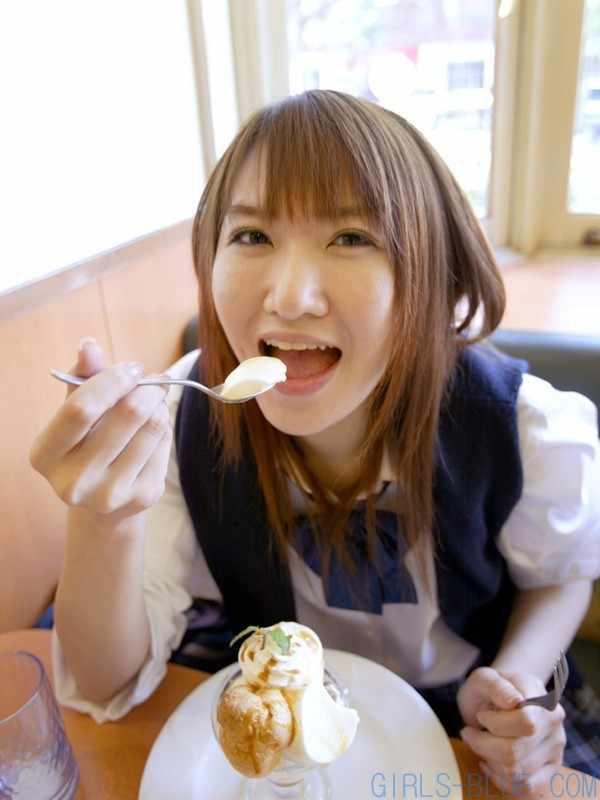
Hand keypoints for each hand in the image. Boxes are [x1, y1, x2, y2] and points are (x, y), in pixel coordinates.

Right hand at [30, 338, 172, 525]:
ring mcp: (109, 494)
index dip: (113, 380)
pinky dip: (164, 428)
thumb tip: (89, 345)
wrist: (102, 502)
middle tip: (156, 379)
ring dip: (160, 405)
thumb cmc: (86, 443)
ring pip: (153, 427)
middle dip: (148, 388)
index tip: (133, 368)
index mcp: (45, 454)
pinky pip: (164, 445)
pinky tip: (153, 431)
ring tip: (154, 402)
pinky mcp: (142, 498)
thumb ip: (83, 377)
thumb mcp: (77, 411)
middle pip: (128, 415)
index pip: (81, 408)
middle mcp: (73, 481)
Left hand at [457, 668, 565, 797]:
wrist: (498, 701)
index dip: (496, 724)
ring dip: (488, 760)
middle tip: (469, 733)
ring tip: (480, 744)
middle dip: (483, 744)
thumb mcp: (483, 679)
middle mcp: (554, 723)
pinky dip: (501, 780)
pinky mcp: (550, 770)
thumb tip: (513, 702)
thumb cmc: (489, 689)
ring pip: (518, 772)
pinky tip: (489, 763)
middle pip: (516, 751)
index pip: (526, 723)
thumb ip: (495, 685)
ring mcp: (555, 748)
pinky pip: (526, 788)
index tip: (481, 716)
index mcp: (541, 697)